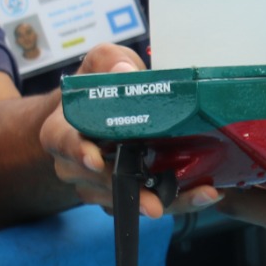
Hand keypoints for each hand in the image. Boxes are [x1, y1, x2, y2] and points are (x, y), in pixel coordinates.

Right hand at [38, 43, 221, 217]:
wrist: (96, 110)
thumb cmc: (97, 86)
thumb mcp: (100, 63)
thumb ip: (110, 62)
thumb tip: (125, 72)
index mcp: (62, 130)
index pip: (64, 142)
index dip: (78, 151)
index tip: (96, 160)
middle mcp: (75, 164)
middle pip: (98, 182)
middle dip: (129, 192)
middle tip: (154, 203)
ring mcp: (97, 184)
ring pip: (125, 200)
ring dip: (164, 201)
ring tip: (198, 195)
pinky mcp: (122, 195)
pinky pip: (145, 204)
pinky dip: (177, 201)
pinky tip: (203, 194)